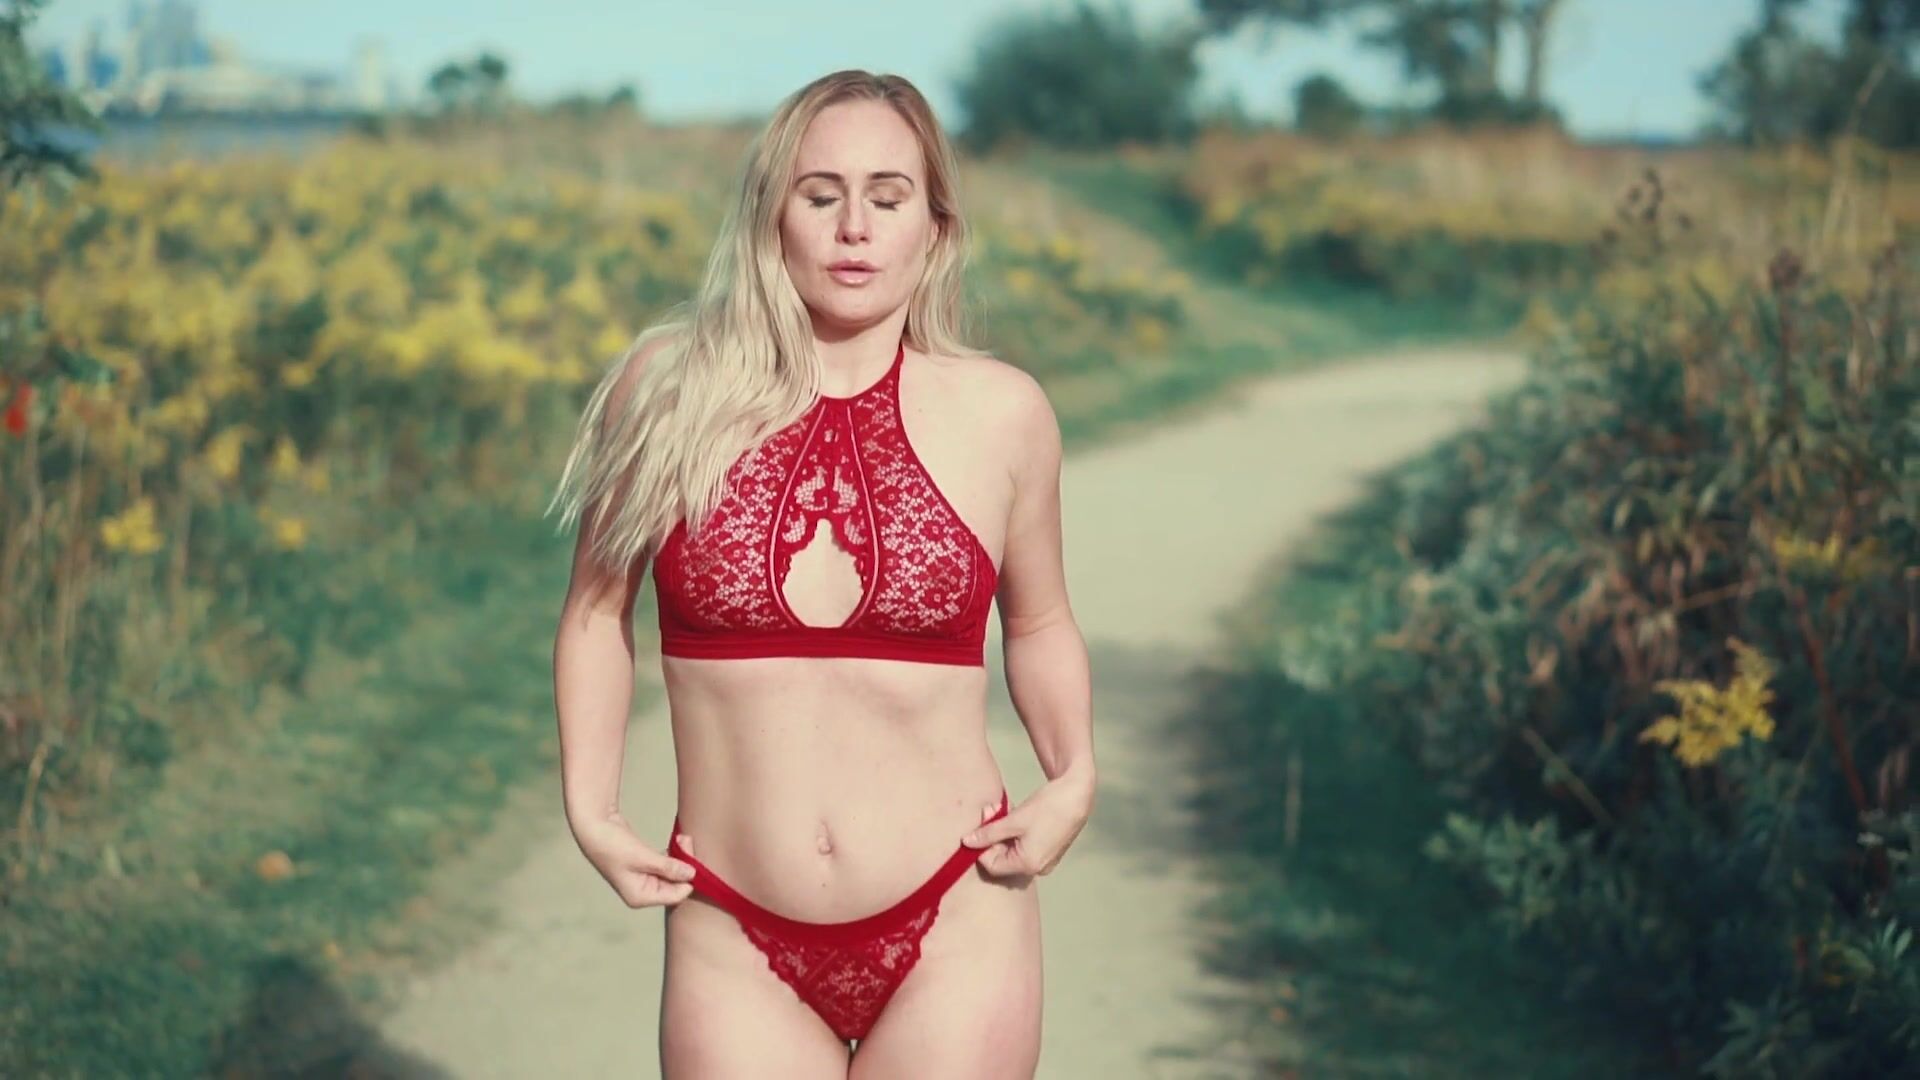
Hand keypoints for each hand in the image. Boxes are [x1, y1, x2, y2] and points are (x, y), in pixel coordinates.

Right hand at [570, 809, 697, 908]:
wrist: (595, 826)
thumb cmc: (613, 845)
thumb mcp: (643, 857)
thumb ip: (668, 867)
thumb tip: (692, 875)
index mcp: (640, 897)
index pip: (675, 896)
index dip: (688, 880)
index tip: (693, 858)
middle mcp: (643, 892)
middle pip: (676, 884)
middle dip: (685, 865)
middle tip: (687, 841)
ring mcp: (644, 878)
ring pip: (673, 873)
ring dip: (681, 856)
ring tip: (682, 838)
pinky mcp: (645, 865)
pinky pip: (667, 864)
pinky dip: (673, 853)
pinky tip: (677, 840)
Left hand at [960, 772, 1094, 880]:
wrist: (1078, 794)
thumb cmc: (1047, 807)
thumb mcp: (1013, 820)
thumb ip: (988, 833)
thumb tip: (967, 842)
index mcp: (1028, 865)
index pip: (992, 865)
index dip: (982, 846)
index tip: (981, 825)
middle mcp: (1038, 868)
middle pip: (1003, 859)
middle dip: (993, 837)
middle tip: (991, 812)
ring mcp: (1045, 861)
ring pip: (1013, 852)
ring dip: (1003, 833)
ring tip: (1004, 811)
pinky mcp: (1050, 851)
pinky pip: (1025, 848)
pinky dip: (1016, 834)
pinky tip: (1018, 817)